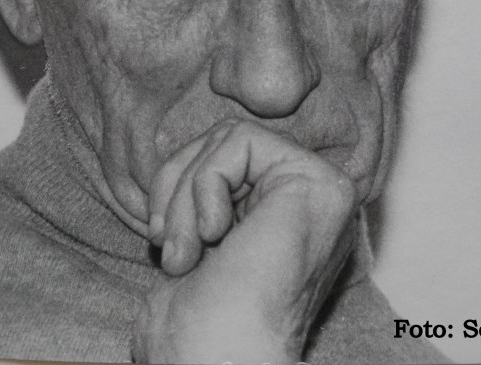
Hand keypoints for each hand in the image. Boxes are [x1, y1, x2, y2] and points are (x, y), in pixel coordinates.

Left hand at [131, 119, 358, 363]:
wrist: (216, 363)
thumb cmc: (197, 330)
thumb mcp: (190, 250)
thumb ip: (201, 199)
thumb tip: (181, 156)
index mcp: (284, 221)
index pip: (223, 160)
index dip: (177, 188)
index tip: (159, 241)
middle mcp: (310, 205)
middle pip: (224, 142)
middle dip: (177, 186)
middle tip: (166, 246)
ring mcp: (321, 192)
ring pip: (231, 137)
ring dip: (186, 192)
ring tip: (184, 251)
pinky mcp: (320, 183)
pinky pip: (243, 139)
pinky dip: (204, 182)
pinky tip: (211, 235)